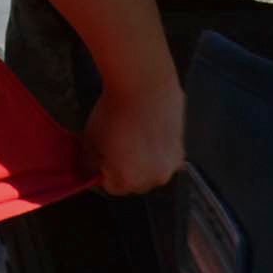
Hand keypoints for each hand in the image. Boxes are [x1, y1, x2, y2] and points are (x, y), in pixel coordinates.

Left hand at [87, 68, 185, 195]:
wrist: (143, 84)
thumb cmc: (115, 112)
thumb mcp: (89, 139)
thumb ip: (90, 161)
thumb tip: (91, 166)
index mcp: (129, 181)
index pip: (111, 187)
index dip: (103, 173)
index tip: (99, 159)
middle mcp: (154, 178)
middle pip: (135, 182)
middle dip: (124, 169)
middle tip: (115, 147)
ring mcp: (171, 163)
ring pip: (152, 169)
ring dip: (142, 160)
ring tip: (132, 137)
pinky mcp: (182, 146)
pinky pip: (164, 155)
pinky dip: (156, 148)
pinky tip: (146, 130)